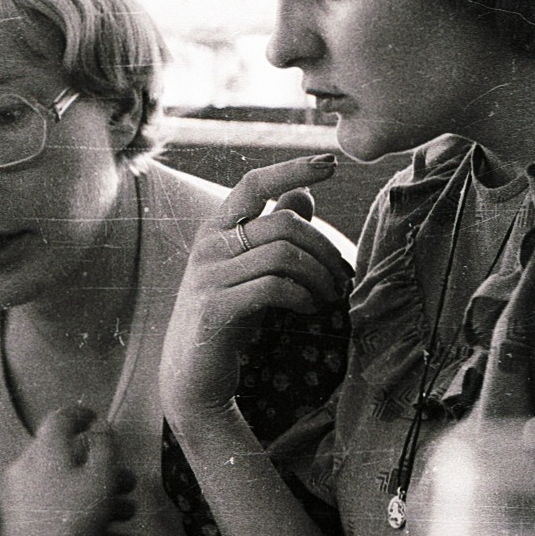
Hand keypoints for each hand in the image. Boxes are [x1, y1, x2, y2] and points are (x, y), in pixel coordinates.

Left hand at [2, 406, 136, 535]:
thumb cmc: (77, 516)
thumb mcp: (100, 475)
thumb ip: (104, 445)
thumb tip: (99, 426)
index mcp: (41, 452)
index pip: (58, 420)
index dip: (80, 415)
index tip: (97, 419)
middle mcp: (25, 473)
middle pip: (67, 462)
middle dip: (103, 471)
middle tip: (128, 481)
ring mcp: (22, 504)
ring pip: (67, 493)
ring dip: (101, 501)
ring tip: (129, 515)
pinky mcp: (24, 532)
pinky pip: (60, 519)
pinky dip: (88, 525)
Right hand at [160, 155, 352, 426]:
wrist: (192, 371)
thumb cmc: (228, 313)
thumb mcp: (250, 267)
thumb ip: (273, 230)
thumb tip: (304, 193)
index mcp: (216, 227)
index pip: (254, 182)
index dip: (292, 169)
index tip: (330, 163)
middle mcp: (209, 245)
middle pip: (283, 223)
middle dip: (323, 247)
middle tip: (342, 275)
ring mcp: (209, 277)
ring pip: (283, 255)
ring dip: (319, 276)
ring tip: (330, 294)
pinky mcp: (216, 308)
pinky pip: (273, 288)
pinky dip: (302, 296)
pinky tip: (310, 308)